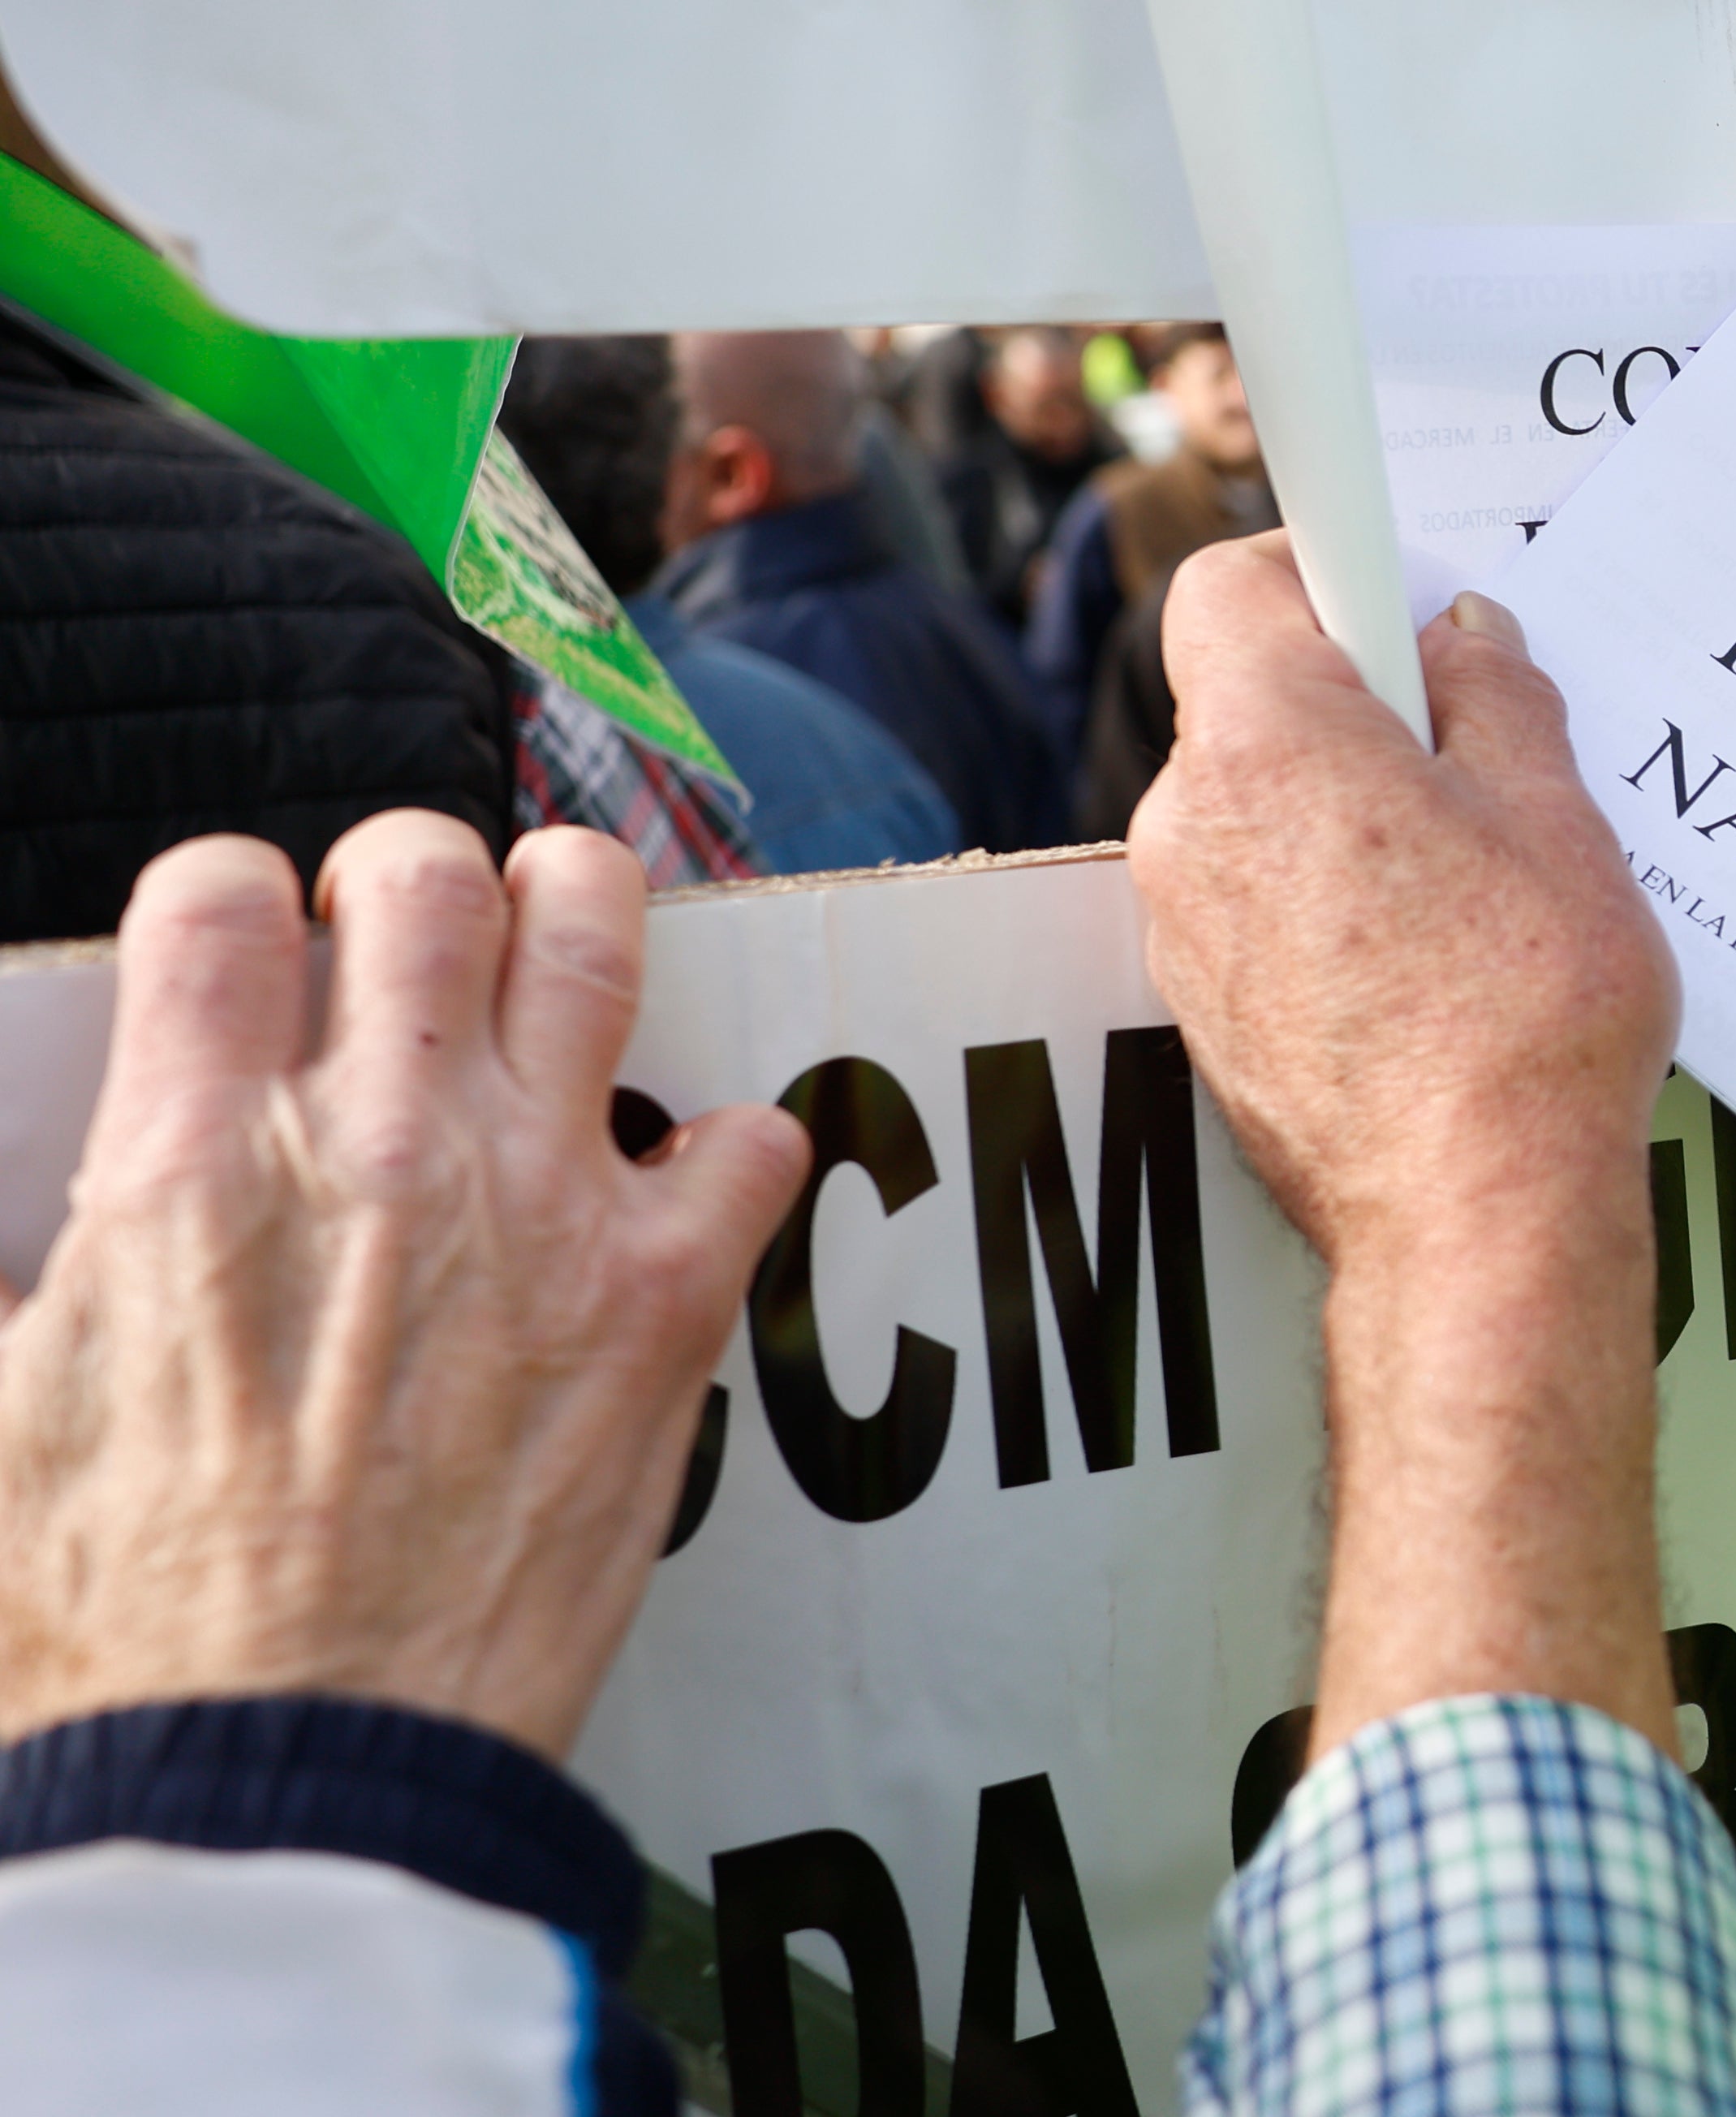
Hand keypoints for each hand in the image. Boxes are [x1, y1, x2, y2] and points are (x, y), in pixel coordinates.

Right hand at [0, 818, 804, 1757]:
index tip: (244, 940)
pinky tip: (686, 1182)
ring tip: (557, 926)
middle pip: (424, 880)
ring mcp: (540, 1205)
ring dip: (578, 908)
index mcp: (189, 1162)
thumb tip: (31, 1246)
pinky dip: (729, 1146)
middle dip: (411, 871)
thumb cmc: (119, 1633)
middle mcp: (377, 1144)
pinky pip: (751, 1144)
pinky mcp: (663, 1301)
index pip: (214, 899)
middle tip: (406, 924)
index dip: (227, 898)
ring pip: (597, 938)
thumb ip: (22, 1286)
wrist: (284, 1775)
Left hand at [1125, 538, 1677, 1748]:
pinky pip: (1255, 903)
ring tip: (1467, 881)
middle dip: (1354, 706)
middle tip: (1473, 754)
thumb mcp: (1560, 819)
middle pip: (1251, 701)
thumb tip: (1469, 635)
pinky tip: (1426, 959)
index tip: (1398, 597)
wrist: (1476, 1221)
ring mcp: (1181, 927)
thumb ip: (1500, 698)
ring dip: (1343, 811)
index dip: (1319, 569)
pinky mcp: (1201, 1011)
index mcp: (1272, 743)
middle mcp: (1191, 824)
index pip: (1236, 583)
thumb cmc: (1528, 1017)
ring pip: (1256, 809)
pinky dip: (1325, 900)